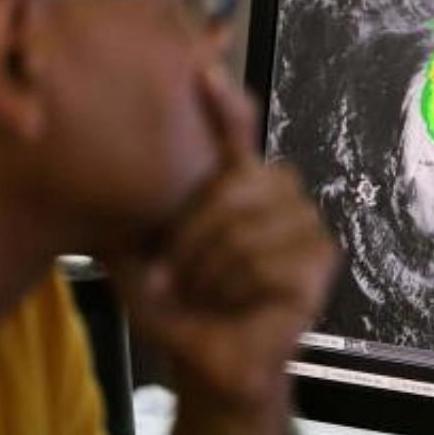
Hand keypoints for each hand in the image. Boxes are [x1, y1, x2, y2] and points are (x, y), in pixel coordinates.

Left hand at [108, 67, 337, 434]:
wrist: (206, 362)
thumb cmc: (180, 307)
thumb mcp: (143, 256)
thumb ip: (139, 214)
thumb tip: (113, 166)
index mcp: (235, 186)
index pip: (237, 132)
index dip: (224, 103)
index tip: (203, 72)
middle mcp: (276, 196)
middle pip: (239, 182)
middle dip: (195, 234)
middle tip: (173, 274)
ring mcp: (305, 225)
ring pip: (249, 227)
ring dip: (211, 271)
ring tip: (203, 294)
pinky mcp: (321, 260)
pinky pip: (270, 259)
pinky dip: (240, 288)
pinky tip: (240, 303)